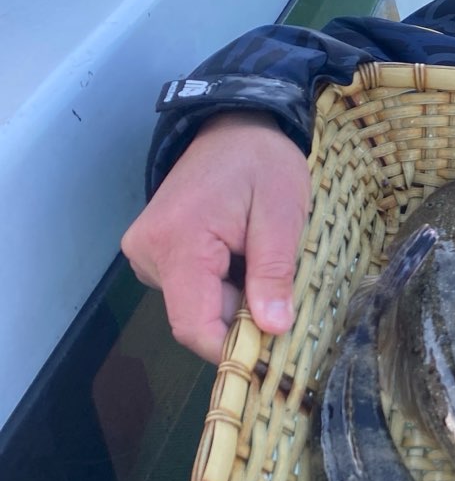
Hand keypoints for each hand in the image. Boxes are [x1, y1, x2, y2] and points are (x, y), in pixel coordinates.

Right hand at [121, 113, 310, 361]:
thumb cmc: (262, 163)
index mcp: (177, 243)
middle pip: (197, 318)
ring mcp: (146, 253)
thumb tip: (273, 329)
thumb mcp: (282, 214)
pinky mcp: (154, 252)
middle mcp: (148, 253)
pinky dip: (223, 285)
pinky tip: (240, 256)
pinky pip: (192, 288)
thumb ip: (274, 272)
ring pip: (196, 305)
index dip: (232, 349)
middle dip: (242, 317)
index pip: (194, 326)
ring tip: (258, 258)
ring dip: (235, 297)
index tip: (274, 354)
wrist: (234, 126)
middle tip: (281, 289)